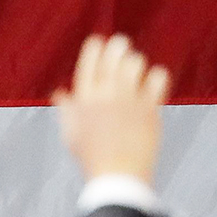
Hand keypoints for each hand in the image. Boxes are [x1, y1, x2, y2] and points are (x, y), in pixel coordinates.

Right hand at [52, 33, 169, 182]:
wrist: (118, 176)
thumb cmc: (92, 158)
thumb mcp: (71, 134)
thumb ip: (66, 110)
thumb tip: (60, 93)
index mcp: (83, 101)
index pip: (88, 66)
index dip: (93, 50)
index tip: (98, 40)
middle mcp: (105, 96)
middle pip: (112, 59)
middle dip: (117, 47)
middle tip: (121, 43)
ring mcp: (128, 101)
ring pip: (134, 65)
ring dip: (135, 62)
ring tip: (136, 64)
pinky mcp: (149, 109)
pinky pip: (157, 80)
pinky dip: (157, 76)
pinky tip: (155, 78)